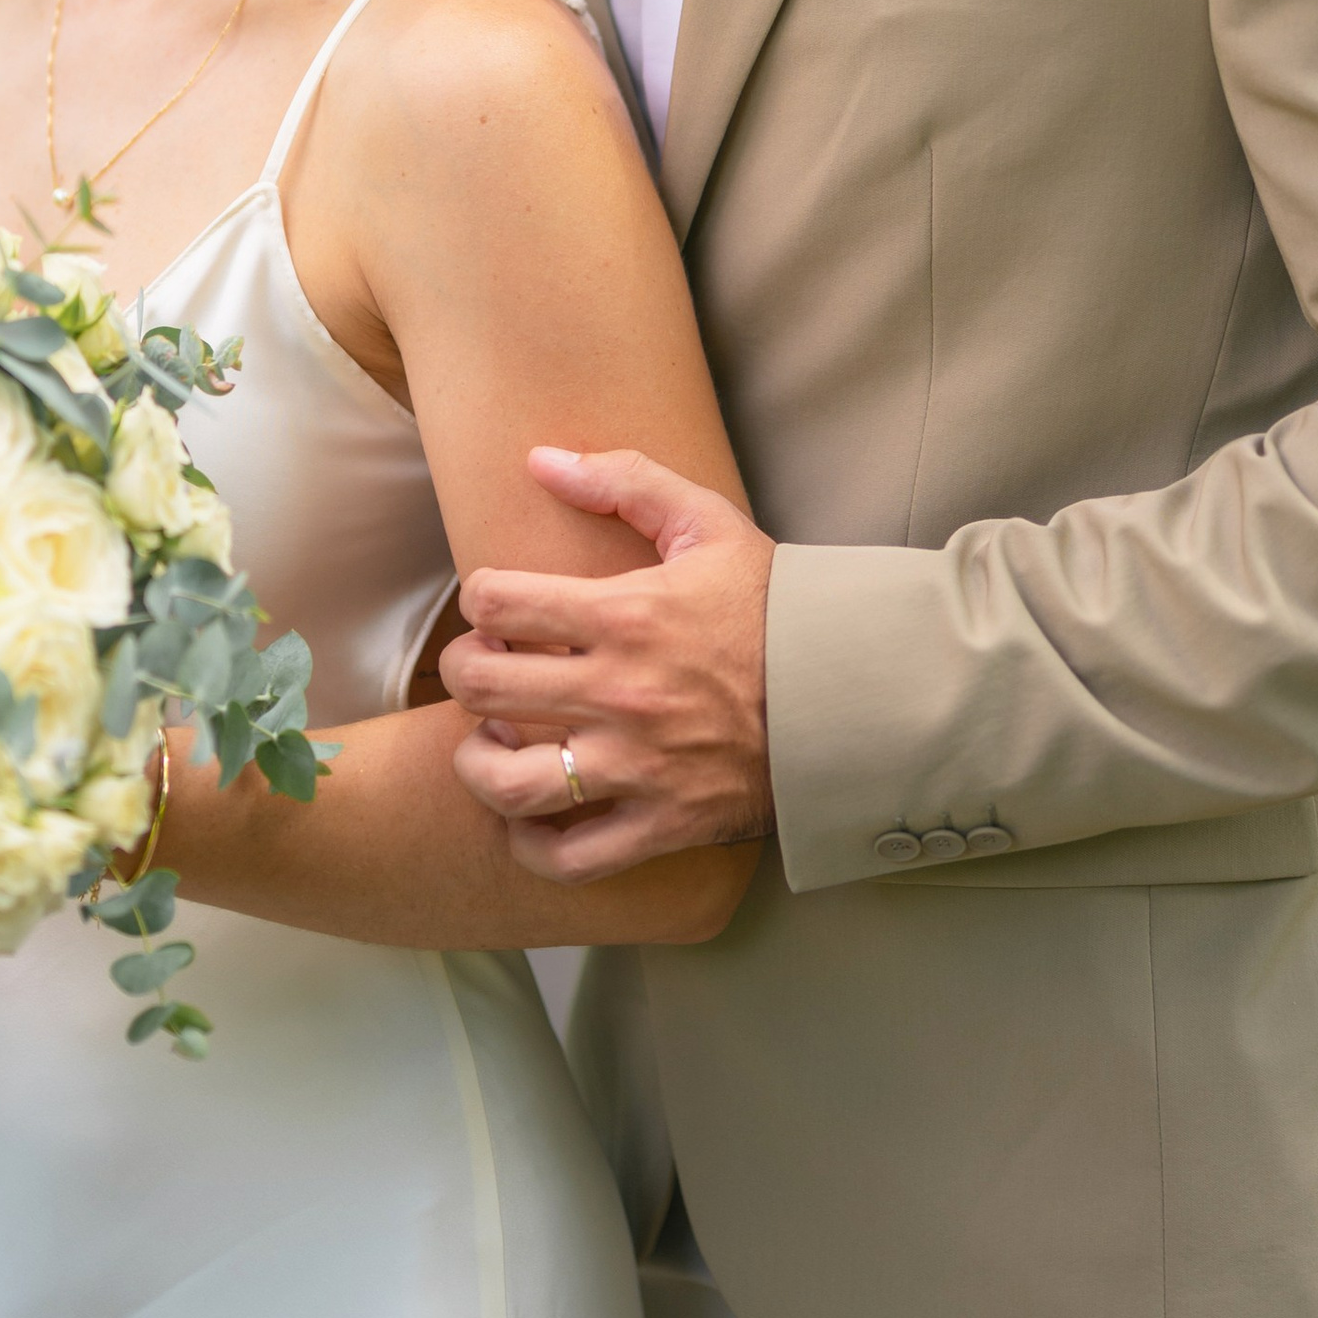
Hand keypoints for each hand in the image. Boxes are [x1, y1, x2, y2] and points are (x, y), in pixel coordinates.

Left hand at [443, 448, 775, 877]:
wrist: (853, 694)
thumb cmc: (776, 608)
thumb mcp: (710, 524)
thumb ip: (625, 481)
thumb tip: (540, 459)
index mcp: (627, 615)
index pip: (496, 601)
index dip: (481, 597)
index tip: (499, 605)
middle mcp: (621, 694)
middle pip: (484, 686)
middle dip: (465, 670)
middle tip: (483, 665)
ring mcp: (639, 767)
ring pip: (509, 782)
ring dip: (478, 761)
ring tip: (490, 740)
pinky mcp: (661, 824)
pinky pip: (568, 857)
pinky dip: (531, 846)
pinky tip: (527, 816)